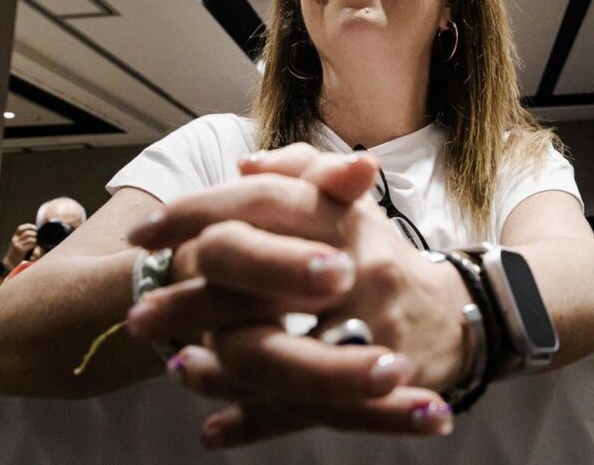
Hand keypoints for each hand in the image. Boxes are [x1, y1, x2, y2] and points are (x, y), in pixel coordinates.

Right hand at [3, 224, 37, 267]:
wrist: (10, 261)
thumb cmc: (16, 252)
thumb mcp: (17, 243)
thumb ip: (23, 237)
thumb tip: (34, 231)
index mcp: (14, 237)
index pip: (20, 228)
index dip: (28, 226)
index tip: (35, 227)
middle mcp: (15, 240)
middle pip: (27, 233)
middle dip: (34, 233)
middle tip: (37, 235)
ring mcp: (17, 245)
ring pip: (30, 238)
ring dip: (35, 239)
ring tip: (36, 241)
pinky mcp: (21, 250)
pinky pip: (31, 245)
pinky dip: (35, 244)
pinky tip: (35, 246)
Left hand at [125, 144, 457, 444]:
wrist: (454, 315)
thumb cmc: (382, 256)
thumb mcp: (351, 205)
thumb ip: (303, 173)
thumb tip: (245, 165)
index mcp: (342, 216)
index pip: (262, 201)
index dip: (197, 211)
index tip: (145, 233)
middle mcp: (354, 265)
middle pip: (258, 274)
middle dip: (190, 298)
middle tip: (139, 316)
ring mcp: (365, 325)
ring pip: (274, 348)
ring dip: (216, 366)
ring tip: (175, 367)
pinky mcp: (375, 382)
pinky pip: (305, 407)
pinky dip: (253, 420)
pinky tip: (213, 428)